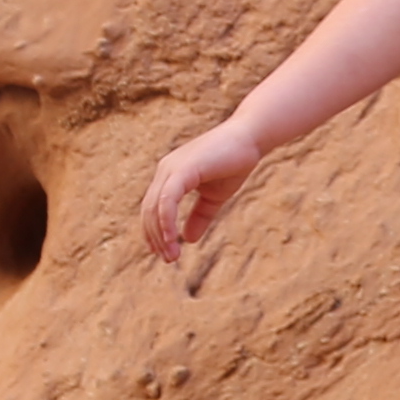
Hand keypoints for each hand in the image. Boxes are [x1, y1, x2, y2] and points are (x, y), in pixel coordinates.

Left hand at [141, 120, 261, 264]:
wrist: (250, 140)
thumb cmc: (233, 164)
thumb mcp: (214, 197)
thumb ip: (200, 216)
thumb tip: (188, 239)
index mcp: (170, 175)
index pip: (152, 208)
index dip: (154, 232)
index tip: (164, 253)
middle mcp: (165, 170)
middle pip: (149, 210)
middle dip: (155, 238)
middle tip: (169, 259)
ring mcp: (172, 168)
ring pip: (155, 207)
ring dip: (160, 234)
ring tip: (171, 255)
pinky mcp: (183, 169)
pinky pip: (167, 200)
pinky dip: (166, 221)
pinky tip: (171, 238)